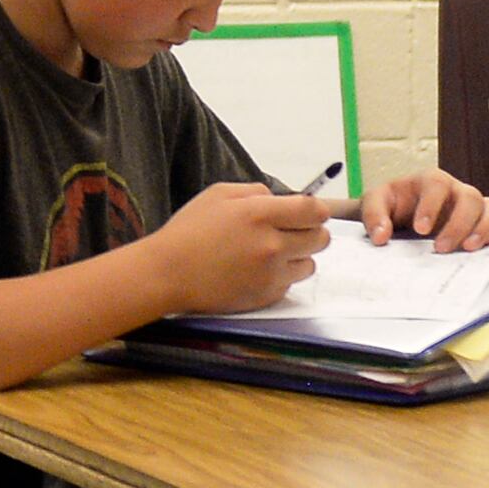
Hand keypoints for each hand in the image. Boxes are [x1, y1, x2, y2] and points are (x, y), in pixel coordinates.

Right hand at [151, 181, 336, 315]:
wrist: (168, 273)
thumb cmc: (189, 232)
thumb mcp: (218, 194)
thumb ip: (254, 191)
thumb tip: (277, 199)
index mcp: (260, 214)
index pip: (313, 210)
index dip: (317, 211)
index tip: (312, 213)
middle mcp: (272, 244)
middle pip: (320, 238)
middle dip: (312, 233)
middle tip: (295, 233)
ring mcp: (271, 273)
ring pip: (310, 264)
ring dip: (298, 257)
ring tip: (274, 254)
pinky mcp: (266, 296)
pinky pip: (290, 284)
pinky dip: (281, 277)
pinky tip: (258, 271)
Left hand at [361, 169, 488, 250]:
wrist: (398, 217)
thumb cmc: (391, 206)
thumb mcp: (374, 203)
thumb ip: (374, 215)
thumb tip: (381, 236)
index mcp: (429, 181)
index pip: (437, 184)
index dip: (432, 205)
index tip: (420, 229)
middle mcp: (455, 191)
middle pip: (470, 197)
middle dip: (459, 223)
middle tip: (440, 247)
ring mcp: (471, 208)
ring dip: (484, 229)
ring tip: (468, 249)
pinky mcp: (480, 225)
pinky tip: (479, 253)